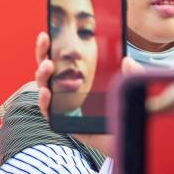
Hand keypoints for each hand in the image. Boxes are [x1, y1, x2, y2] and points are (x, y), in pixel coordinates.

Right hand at [35, 32, 143, 155]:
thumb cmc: (126, 113)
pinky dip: (44, 102)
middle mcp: (70, 91)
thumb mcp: (130, 90)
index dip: (53, 47)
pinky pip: (50, 113)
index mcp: (82, 78)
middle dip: (43, 54)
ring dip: (42, 76)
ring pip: (45, 88)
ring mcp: (66, 107)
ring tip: (47, 66)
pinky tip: (46, 92)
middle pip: (50, 71)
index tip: (48, 32)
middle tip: (44, 40)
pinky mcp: (66, 124)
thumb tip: (128, 60)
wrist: (129, 140)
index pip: (63, 60)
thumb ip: (131, 76)